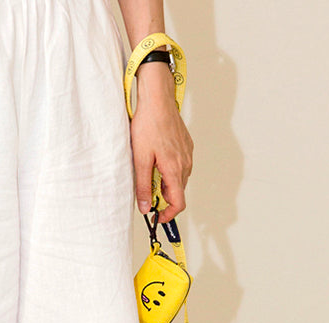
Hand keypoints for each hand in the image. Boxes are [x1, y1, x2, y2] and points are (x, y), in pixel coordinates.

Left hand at [131, 63, 193, 222]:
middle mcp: (185, 165)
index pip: (178, 203)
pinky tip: (157, 156)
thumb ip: (143, 186)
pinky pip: (180, 165)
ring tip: (149, 169)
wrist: (158, 99)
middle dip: (163, 197)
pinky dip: (169, 169)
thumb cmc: (148, 124)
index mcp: (175, 170)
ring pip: (179, 179)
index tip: (158, 217)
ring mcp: (188, 155)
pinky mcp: (186, 146)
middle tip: (146, 190)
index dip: (168, 214)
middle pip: (178, 192)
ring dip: (166, 182)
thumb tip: (146, 208)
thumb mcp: (140, 158)